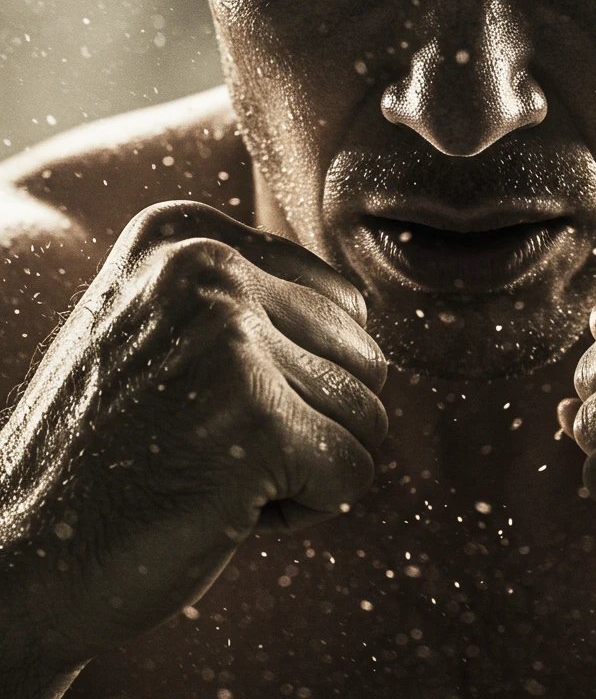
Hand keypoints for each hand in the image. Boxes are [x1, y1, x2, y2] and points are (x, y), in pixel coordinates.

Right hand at [0, 201, 387, 671]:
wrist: (19, 558)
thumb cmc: (111, 452)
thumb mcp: (162, 329)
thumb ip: (251, 296)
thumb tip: (367, 310)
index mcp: (185, 232)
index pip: (342, 301)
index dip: (298, 377)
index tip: (206, 403)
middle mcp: (206, 264)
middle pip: (362, 356)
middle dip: (309, 423)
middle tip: (210, 447)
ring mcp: (228, 337)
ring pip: (366, 415)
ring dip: (305, 467)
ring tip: (212, 470)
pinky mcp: (254, 420)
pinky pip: (353, 472)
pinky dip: (305, 509)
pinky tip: (223, 508)